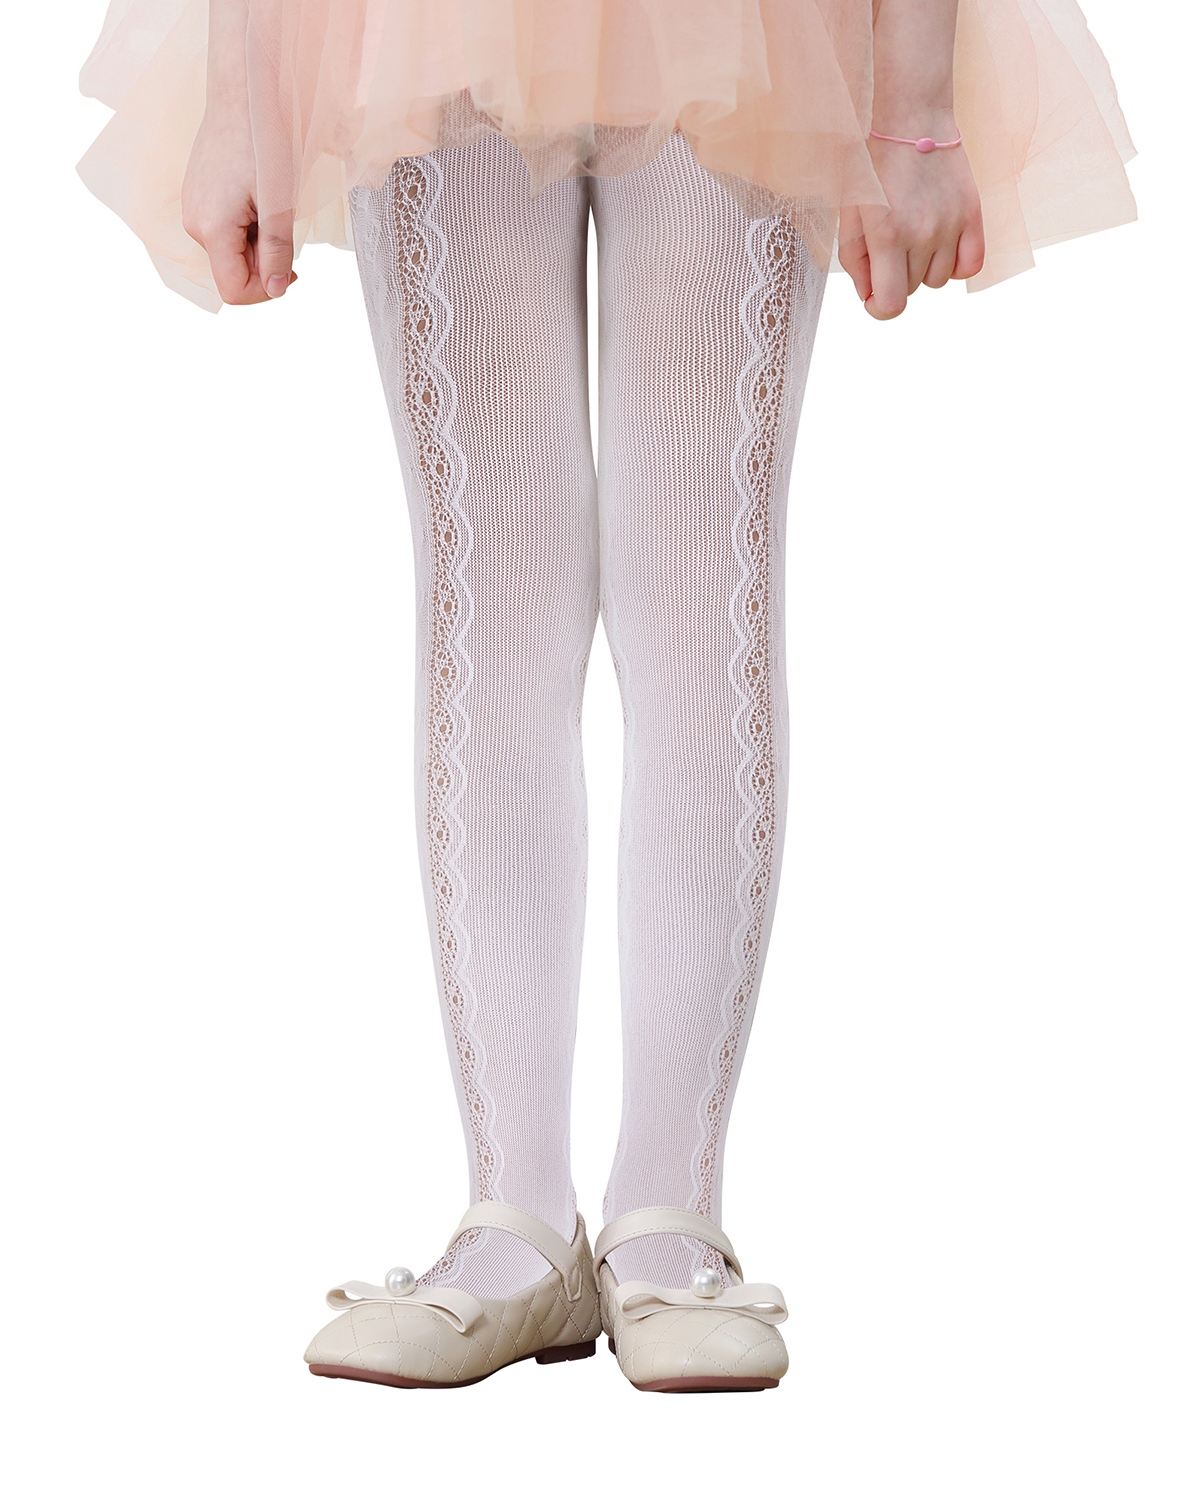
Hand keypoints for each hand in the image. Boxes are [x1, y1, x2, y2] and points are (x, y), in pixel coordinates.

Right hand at [181, 99, 296, 305]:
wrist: (242, 93)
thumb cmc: (263, 140)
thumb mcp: (280, 203)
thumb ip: (277, 251)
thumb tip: (275, 290)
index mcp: (211, 228)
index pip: (234, 291)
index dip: (265, 291)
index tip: (291, 269)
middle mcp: (194, 223)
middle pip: (234, 271)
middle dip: (265, 261)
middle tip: (285, 224)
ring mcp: (193, 208)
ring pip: (232, 250)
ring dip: (259, 241)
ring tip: (271, 204)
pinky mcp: (199, 196)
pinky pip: (226, 229)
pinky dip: (249, 224)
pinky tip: (258, 196)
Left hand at [838, 110, 984, 319]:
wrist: (912, 119)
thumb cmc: (872, 166)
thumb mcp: (850, 214)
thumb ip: (856, 260)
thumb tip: (868, 295)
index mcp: (888, 236)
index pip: (890, 305)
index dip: (878, 308)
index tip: (873, 297)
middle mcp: (923, 234)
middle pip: (911, 290)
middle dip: (895, 276)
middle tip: (889, 245)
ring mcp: (951, 225)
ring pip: (938, 279)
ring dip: (923, 268)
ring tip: (914, 236)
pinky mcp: (973, 214)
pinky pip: (971, 265)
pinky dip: (956, 265)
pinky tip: (941, 247)